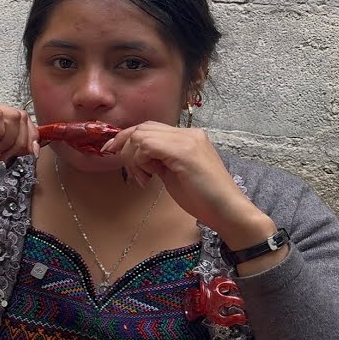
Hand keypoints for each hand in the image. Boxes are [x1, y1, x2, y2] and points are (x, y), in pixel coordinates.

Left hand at [101, 122, 275, 245]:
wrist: (227, 211)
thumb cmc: (202, 198)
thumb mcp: (173, 173)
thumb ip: (158, 160)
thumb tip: (137, 156)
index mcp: (188, 137)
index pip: (149, 128)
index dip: (126, 138)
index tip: (111, 151)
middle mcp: (188, 134)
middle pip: (142, 128)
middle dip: (124, 146)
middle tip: (125, 169)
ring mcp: (187, 140)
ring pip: (141, 136)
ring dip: (133, 158)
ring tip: (144, 178)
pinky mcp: (184, 152)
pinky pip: (147, 146)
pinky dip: (139, 162)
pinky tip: (148, 179)